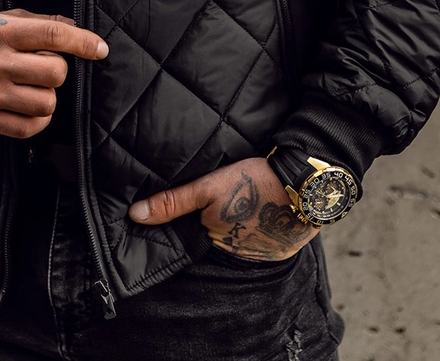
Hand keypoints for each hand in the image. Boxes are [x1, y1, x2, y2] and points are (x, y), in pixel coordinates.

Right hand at [0, 8, 107, 137]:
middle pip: (56, 72)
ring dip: (48, 96)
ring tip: (32, 87)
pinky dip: (39, 120)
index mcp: (2, 30)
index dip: (83, 42)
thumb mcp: (4, 18)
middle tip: (43, 67)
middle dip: (58, 71)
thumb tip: (78, 29)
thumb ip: (41, 22)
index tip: (100, 49)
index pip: (53, 34)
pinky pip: (29, 127)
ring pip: (47, 103)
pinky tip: (30, 106)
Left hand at [129, 156, 318, 260]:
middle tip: (227, 206)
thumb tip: (135, 215)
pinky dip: (262, 231)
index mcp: (217, 242)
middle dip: (218, 228)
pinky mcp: (283, 250)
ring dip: (241, 230)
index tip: (196, 213)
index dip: (195, 226)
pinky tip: (262, 213)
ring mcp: (263, 256)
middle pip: (219, 242)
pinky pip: (265, 243)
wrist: (305, 185)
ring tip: (244, 208)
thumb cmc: (254, 182)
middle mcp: (238, 257)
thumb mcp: (208, 186)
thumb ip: (173, 201)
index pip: (196, 239)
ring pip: (242, 242)